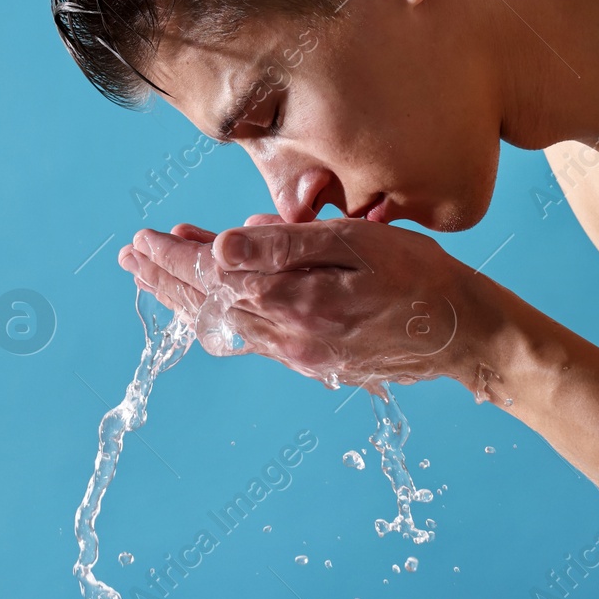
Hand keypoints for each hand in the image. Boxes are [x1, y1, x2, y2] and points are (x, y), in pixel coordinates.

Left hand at [117, 216, 487, 388]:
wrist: (467, 335)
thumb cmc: (421, 277)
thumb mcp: (356, 243)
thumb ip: (286, 245)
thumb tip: (221, 246)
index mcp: (292, 302)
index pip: (212, 277)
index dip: (173, 258)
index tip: (142, 239)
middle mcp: (287, 337)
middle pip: (208, 306)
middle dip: (165, 279)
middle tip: (131, 256)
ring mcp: (300, 354)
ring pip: (225, 324)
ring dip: (188, 297)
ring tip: (159, 271)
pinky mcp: (315, 359)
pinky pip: (251, 337)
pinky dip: (223, 312)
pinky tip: (218, 297)